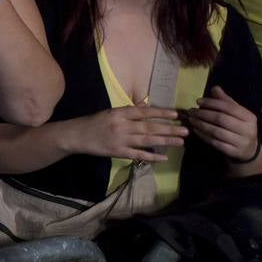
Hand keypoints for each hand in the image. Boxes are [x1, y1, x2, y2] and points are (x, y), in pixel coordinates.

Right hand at [62, 105, 186, 161]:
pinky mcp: (117, 152)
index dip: (161, 113)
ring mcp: (120, 140)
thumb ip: (129, 109)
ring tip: (181, 142)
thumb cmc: (93, 122)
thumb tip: (146, 104)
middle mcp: (122, 125)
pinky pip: (138, 154)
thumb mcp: (110, 112)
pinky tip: (163, 157)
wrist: (74, 136)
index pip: (144, 112)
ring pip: (147, 140)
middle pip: (149, 127)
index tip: (176, 115)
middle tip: (186, 131)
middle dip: (169, 129)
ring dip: (165, 141)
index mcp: (119, 113)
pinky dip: (151, 156)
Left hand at [186, 85, 260, 163]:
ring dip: (201, 124)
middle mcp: (247, 129)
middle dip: (203, 114)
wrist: (249, 150)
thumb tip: (215, 88)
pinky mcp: (233, 152)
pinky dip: (203, 135)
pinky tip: (195, 130)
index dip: (212, 103)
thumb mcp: (237, 114)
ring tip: (191, 119)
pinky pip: (214, 142)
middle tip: (191, 111)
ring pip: (216, 131)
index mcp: (249, 117)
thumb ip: (226, 101)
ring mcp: (241, 142)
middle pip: (221, 119)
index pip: (228, 107)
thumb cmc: (240, 127)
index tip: (198, 101)